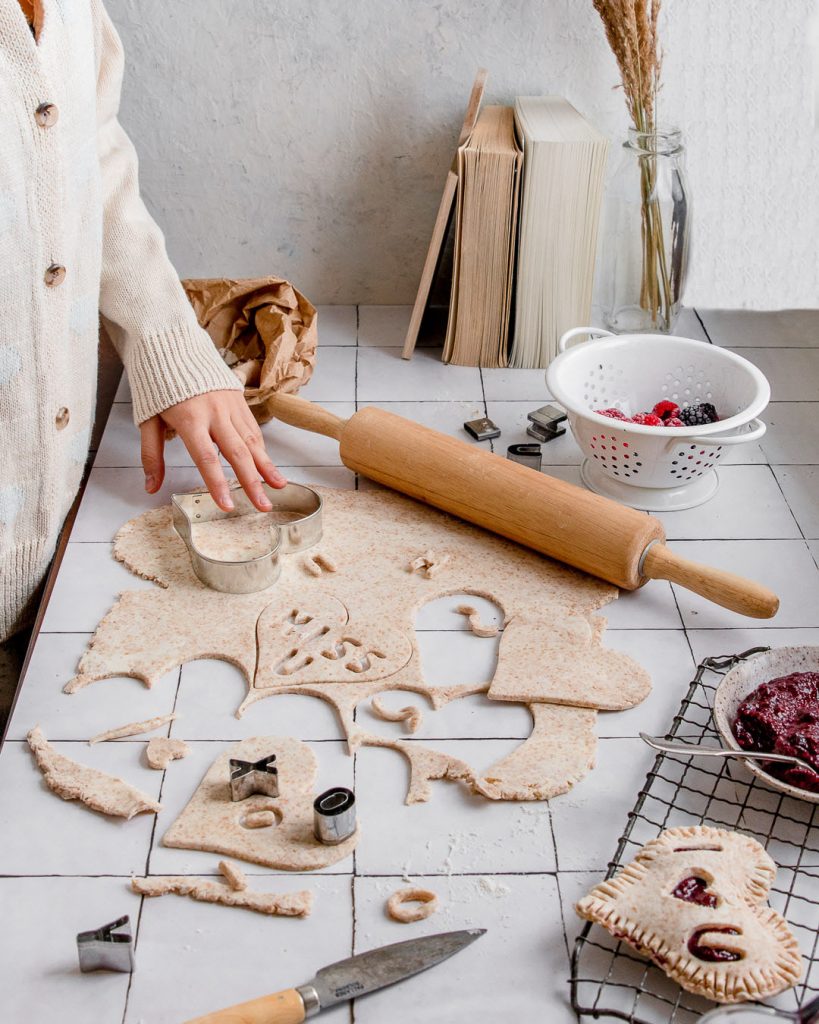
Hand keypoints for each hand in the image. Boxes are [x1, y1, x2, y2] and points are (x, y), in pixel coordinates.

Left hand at [140, 390, 286, 511]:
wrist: (172, 345)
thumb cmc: (158, 386)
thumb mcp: (147, 420)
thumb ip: (151, 456)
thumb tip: (151, 487)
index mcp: (190, 419)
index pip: (207, 458)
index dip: (218, 484)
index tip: (228, 506)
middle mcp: (215, 413)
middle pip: (238, 453)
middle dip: (252, 482)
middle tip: (263, 506)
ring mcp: (230, 405)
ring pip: (252, 441)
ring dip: (266, 466)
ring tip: (279, 486)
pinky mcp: (239, 399)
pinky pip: (252, 428)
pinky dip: (261, 449)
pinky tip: (267, 465)